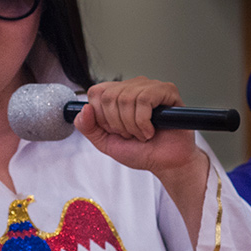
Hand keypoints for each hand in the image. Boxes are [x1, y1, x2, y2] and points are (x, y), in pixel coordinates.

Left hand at [72, 77, 199, 175]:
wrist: (165, 163)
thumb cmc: (140, 152)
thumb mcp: (106, 143)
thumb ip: (89, 128)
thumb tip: (83, 109)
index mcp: (117, 95)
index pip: (96, 93)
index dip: (102, 117)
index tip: (115, 131)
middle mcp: (133, 86)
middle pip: (109, 96)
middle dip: (117, 124)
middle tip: (130, 134)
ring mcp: (150, 87)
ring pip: (126, 98)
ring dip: (132, 126)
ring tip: (142, 134)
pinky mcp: (167, 91)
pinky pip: (144, 99)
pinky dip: (143, 122)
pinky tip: (151, 130)